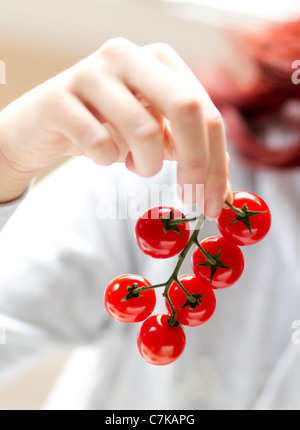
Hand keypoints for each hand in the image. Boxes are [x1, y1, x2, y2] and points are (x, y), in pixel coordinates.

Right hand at [0, 38, 230, 216]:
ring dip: (144, 165)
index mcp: (160, 60)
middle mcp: (129, 56)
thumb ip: (188, 150)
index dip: (216, 163)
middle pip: (186, 109)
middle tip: (190, 199)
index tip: (214, 204)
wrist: (42, 124)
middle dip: (195, 165)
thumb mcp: (155, 134)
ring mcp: (91, 73)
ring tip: (132, 163)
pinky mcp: (58, 98)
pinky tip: (100, 154)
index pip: (207, 112)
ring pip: (143, 131)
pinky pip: (100, 145)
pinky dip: (106, 161)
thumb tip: (222, 191)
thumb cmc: (105, 128)